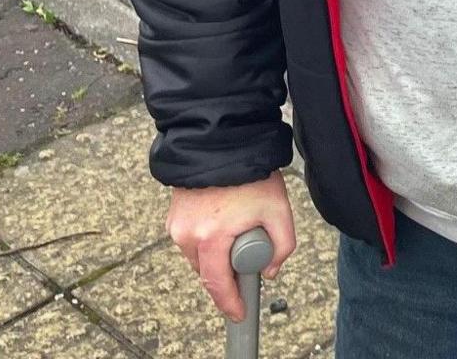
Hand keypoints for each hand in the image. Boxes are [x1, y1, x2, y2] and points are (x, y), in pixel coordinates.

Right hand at [166, 171, 296, 322]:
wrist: (222, 143)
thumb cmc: (252, 175)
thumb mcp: (279, 210)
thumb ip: (282, 245)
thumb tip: (270, 271)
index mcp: (211, 237)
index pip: (217, 283)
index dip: (230, 302)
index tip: (238, 313)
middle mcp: (187, 235)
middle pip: (207, 272)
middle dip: (228, 273)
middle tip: (250, 257)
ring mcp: (176, 226)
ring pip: (199, 257)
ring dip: (217, 254)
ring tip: (239, 227)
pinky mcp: (173, 217)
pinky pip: (192, 240)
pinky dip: (207, 239)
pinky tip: (224, 220)